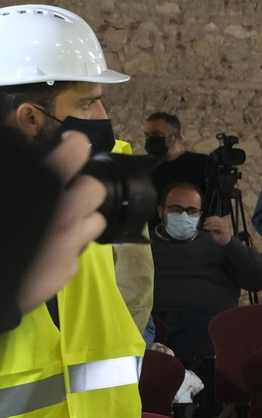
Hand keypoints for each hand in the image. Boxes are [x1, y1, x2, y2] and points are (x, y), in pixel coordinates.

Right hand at [18, 133, 105, 312]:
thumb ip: (21, 178)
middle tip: (61, 192)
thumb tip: (27, 167)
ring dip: (81, 218)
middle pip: (95, 189)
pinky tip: (45, 249)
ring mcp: (69, 245)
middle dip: (82, 187)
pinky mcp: (67, 271)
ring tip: (56, 221)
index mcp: (44, 189)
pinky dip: (66, 247)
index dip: (74, 146)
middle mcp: (64, 214)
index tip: (69, 146)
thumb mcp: (3, 191)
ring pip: (96, 221)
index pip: (76, 152)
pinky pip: (78, 251)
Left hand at [203, 215, 232, 245]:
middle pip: (216, 219)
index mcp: (222, 223)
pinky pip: (218, 227)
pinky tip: (208, 228)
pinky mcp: (225, 230)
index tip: (206, 219)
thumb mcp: (214, 231)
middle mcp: (224, 224)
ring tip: (205, 226)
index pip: (217, 217)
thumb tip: (207, 224)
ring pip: (217, 223)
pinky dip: (212, 227)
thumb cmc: (220, 237)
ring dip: (210, 224)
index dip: (211, 217)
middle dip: (209, 220)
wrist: (225, 243)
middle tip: (204, 223)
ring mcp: (225, 227)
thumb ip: (212, 227)